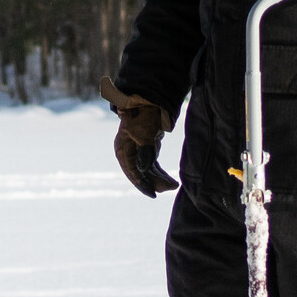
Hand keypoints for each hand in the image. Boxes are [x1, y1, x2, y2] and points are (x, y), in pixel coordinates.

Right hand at [98, 76, 176, 198]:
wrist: (149, 102)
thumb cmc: (144, 116)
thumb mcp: (144, 132)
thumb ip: (145, 151)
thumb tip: (143, 170)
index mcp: (122, 149)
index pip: (131, 171)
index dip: (142, 184)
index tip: (153, 194)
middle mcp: (128, 153)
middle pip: (140, 173)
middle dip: (155, 182)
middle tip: (170, 187)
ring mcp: (137, 152)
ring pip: (147, 171)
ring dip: (160, 179)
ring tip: (174, 185)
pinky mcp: (146, 150)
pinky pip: (153, 166)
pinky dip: (160, 173)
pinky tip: (171, 180)